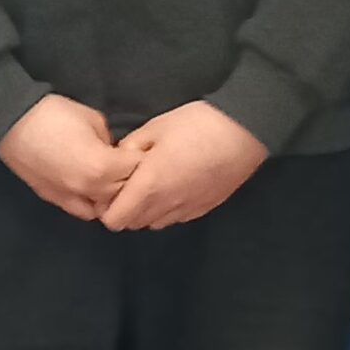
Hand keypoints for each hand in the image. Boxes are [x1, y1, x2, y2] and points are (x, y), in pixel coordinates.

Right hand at [0, 95, 140, 219]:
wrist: (12, 122)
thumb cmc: (54, 115)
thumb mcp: (94, 120)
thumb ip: (110, 141)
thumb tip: (115, 152)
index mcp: (102, 166)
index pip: (138, 170)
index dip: (142, 159)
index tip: (142, 151)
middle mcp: (90, 189)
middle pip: (125, 193)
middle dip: (131, 179)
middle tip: (130, 166)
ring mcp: (71, 198)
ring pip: (106, 208)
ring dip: (113, 195)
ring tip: (113, 180)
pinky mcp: (55, 200)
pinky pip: (84, 211)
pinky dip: (94, 204)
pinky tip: (94, 191)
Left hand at [101, 102, 268, 232]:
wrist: (243, 131)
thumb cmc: (197, 125)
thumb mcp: (156, 127)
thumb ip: (130, 147)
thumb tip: (118, 160)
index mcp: (149, 187)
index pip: (114, 220)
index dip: (106, 206)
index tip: (109, 188)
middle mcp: (166, 206)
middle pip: (132, 224)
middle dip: (124, 208)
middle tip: (128, 184)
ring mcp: (187, 210)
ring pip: (154, 224)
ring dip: (146, 211)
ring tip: (151, 185)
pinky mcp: (204, 208)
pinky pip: (175, 218)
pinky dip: (167, 209)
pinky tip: (174, 187)